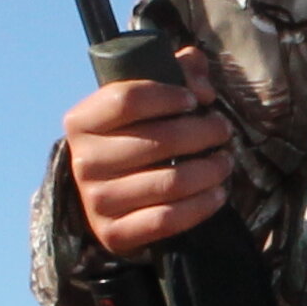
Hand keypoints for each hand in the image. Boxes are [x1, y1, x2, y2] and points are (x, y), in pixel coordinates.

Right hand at [61, 47, 234, 258]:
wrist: (108, 197)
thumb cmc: (133, 137)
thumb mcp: (147, 99)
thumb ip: (177, 72)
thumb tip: (202, 87)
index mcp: (81, 121)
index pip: (126, 100)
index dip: (168, 95)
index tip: (196, 99)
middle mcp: (83, 161)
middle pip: (156, 141)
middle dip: (202, 132)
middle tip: (223, 130)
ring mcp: (97, 201)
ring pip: (168, 182)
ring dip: (209, 170)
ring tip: (225, 161)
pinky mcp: (114, 234)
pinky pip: (167, 219)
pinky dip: (200, 206)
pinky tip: (218, 193)